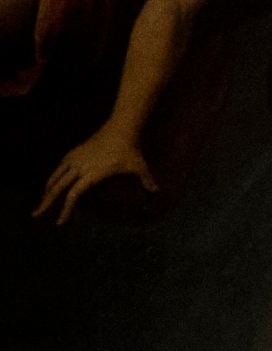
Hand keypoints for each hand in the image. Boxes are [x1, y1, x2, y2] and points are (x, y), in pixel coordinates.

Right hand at [35, 126, 153, 222]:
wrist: (120, 128)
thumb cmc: (130, 150)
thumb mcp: (140, 167)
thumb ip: (147, 181)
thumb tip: (157, 192)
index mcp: (92, 174)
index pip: (73, 195)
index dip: (65, 210)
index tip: (60, 222)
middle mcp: (79, 167)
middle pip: (56, 188)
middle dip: (46, 203)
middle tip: (36, 216)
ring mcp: (74, 159)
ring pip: (54, 178)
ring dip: (46, 192)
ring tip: (41, 205)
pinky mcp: (73, 153)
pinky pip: (58, 169)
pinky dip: (52, 180)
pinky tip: (50, 188)